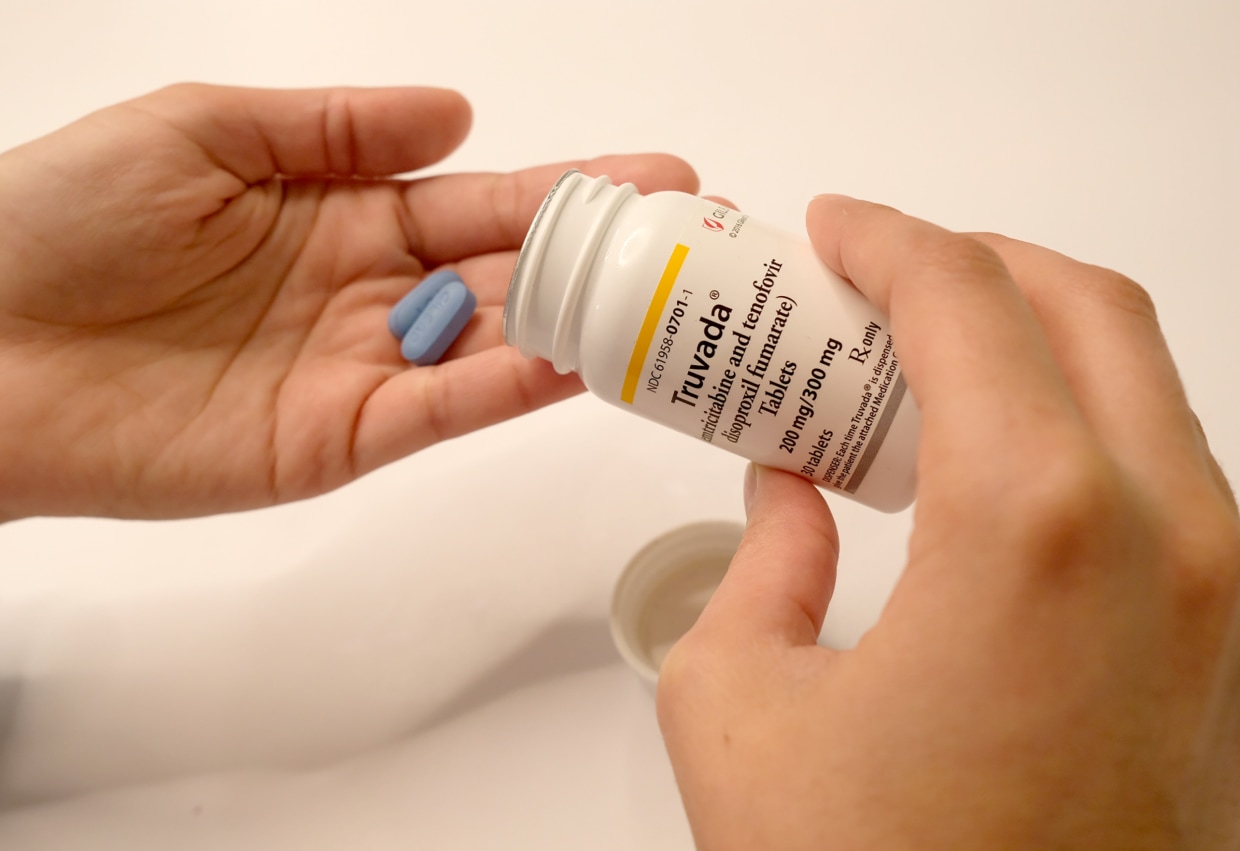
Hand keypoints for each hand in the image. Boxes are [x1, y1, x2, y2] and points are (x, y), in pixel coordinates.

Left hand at [0, 84, 697, 519]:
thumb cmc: (64, 219)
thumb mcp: (202, 129)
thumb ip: (334, 126)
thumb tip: (459, 115)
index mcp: (342, 212)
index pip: (481, 202)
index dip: (571, 189)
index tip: (656, 178)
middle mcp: (368, 293)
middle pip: (508, 276)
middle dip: (603, 261)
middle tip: (694, 246)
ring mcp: (359, 371)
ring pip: (492, 347)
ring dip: (576, 328)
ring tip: (663, 307)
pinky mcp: (336, 442)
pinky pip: (438, 413)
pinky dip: (505, 390)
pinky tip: (570, 364)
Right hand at [658, 197, 1239, 848]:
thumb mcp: (741, 706)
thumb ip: (757, 564)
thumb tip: (789, 496)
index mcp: (1039, 525)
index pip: (967, 297)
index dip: (889, 240)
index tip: (840, 231)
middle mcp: (1170, 538)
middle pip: (1082, 305)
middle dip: (970, 264)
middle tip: (876, 282)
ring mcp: (1225, 592)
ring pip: (1140, 383)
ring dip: (1029, 345)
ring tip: (918, 375)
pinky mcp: (1231, 647)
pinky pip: (1163, 472)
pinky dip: (1076, 427)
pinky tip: (986, 471)